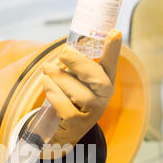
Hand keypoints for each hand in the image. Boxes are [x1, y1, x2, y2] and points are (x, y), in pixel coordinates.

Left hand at [42, 29, 121, 145]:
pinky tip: (47, 85)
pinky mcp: (78, 124)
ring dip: (61, 79)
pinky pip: (65, 107)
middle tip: (63, 52)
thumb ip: (74, 66)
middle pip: (99, 79)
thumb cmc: (70, 97)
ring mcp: (92, 112)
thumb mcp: (76, 79)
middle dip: (80, 63)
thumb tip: (65, 50)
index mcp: (104, 81)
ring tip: (47, 69)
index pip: (111, 64)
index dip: (113, 50)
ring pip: (80, 94)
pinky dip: (54, 93)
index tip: (115, 32)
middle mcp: (103, 97)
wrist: (64, 129)